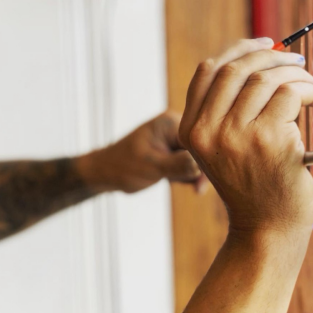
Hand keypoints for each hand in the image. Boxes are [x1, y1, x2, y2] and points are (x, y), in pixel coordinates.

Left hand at [85, 112, 205, 193]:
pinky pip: (190, 164)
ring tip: (176, 183)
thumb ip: (177, 165)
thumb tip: (201, 166)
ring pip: (198, 158)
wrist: (106, 173)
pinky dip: (186, 175)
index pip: (199, 139)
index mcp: (170, 123)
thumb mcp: (151, 167)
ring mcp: (174, 139)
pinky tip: (173, 182)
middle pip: (202, 148)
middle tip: (196, 189)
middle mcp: (175, 127)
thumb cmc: (123, 167)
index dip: (206, 159)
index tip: (205, 180)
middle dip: (200, 169)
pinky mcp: (173, 152)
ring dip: (192, 174)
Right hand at [178, 38, 312, 234]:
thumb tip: (258, 60)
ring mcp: (235, 136)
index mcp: (190, 130)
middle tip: (295, 61)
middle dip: (271, 55)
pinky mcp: (267, 140)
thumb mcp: (222, 147)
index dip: (238, 49)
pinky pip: (290, 95)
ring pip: (265, 78)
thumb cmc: (251, 185)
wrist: (266, 227)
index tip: (265, 43)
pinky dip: (309, 91)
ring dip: (295, 74)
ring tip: (311, 86)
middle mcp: (206, 131)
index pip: (208, 71)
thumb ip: (226, 110)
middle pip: (236, 68)